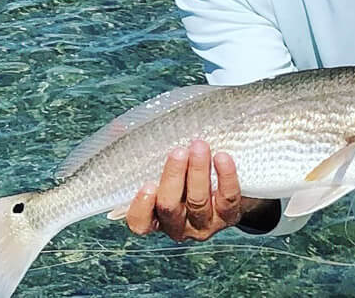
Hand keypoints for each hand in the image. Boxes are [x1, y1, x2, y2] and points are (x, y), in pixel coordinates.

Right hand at [125, 140, 272, 241]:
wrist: (236, 183)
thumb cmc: (189, 168)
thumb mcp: (165, 160)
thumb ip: (140, 146)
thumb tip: (118, 129)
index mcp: (157, 215)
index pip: (141, 223)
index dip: (141, 208)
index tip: (146, 184)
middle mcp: (179, 225)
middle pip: (169, 208)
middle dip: (173, 178)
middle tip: (178, 151)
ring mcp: (205, 223)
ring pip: (197, 202)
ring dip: (198, 171)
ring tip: (199, 145)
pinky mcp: (230, 215)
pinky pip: (228, 198)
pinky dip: (225, 177)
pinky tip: (222, 156)